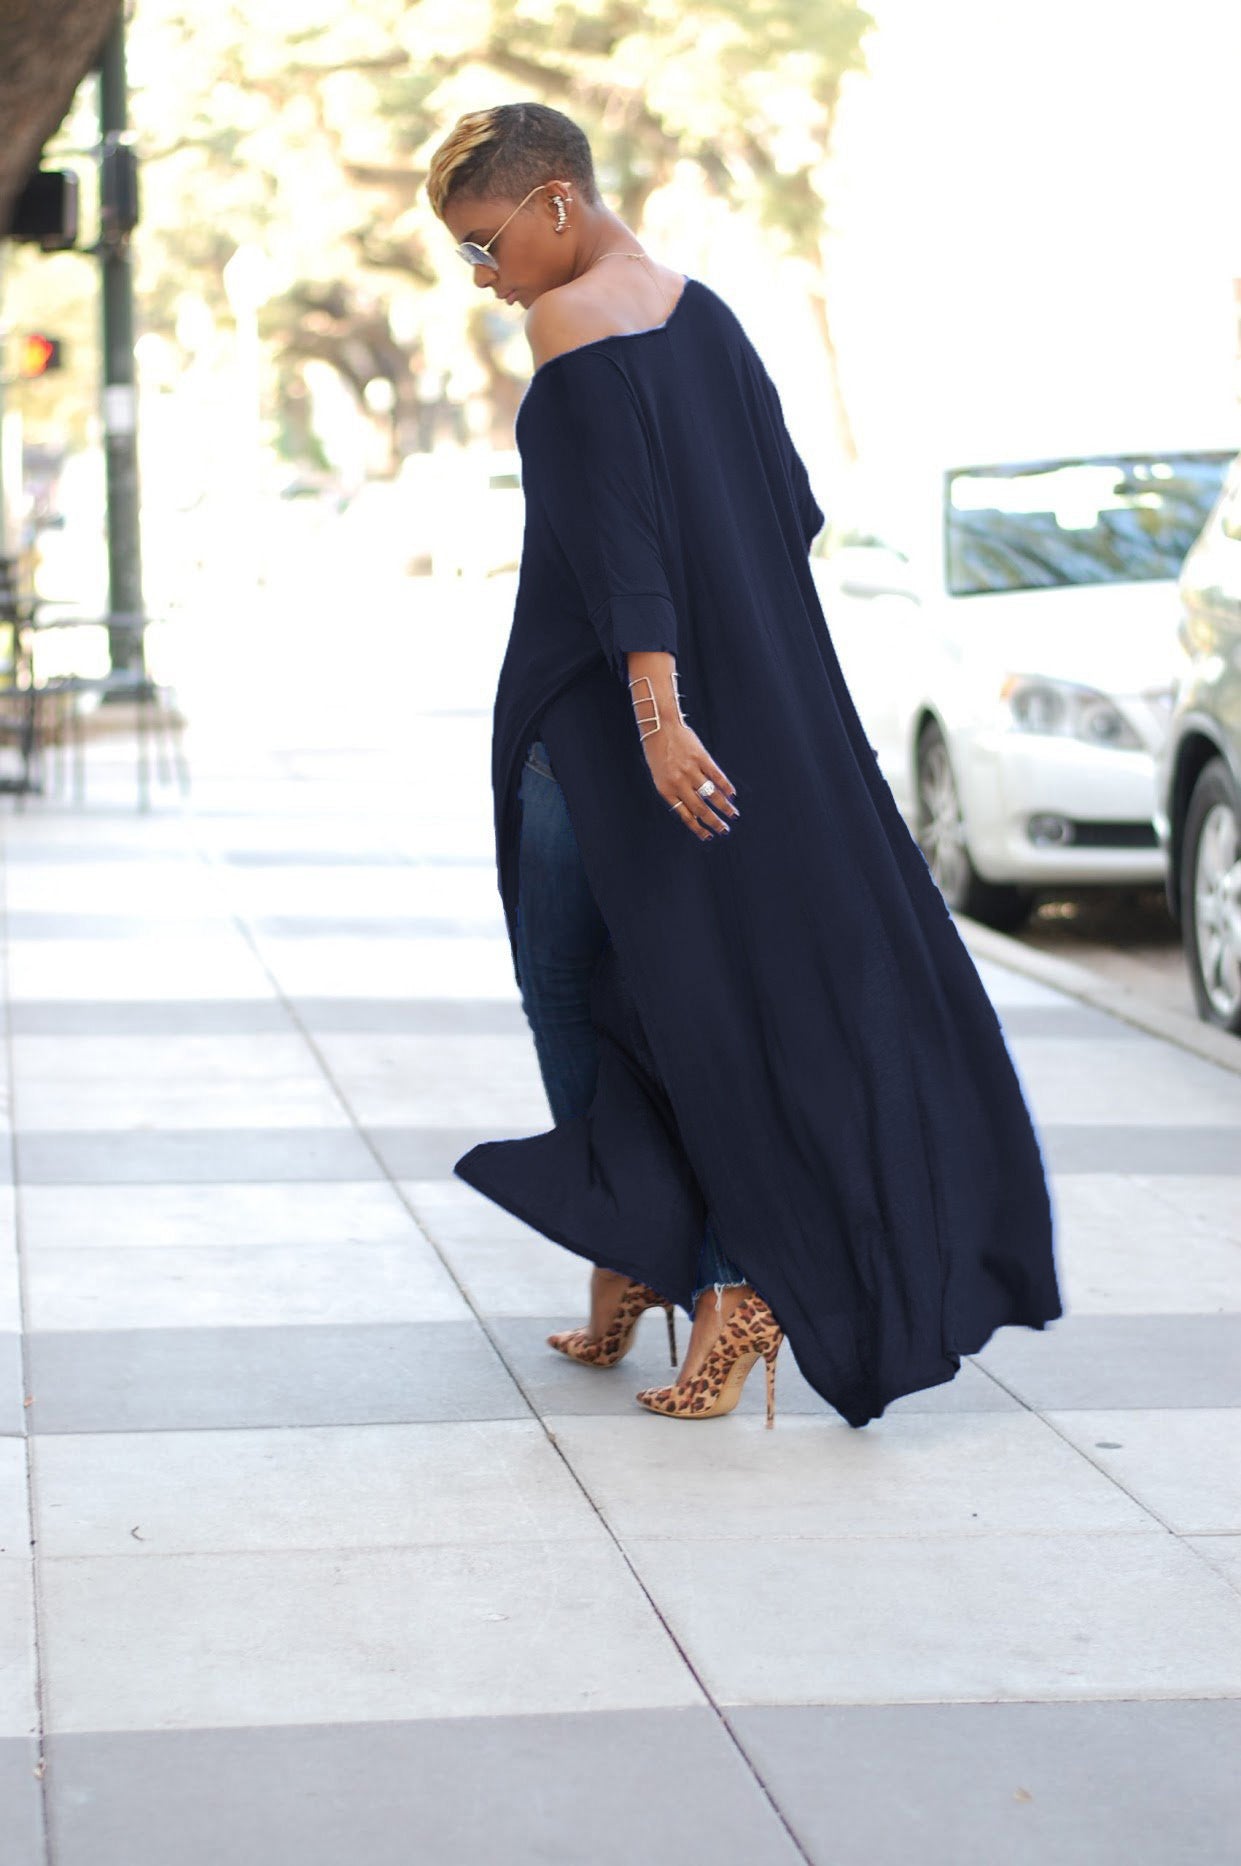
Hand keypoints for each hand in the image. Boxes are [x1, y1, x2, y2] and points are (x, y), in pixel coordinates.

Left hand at [642, 718, 739, 839]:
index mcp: (666, 790)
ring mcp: (691, 769)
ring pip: (711, 794)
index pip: (685, 815)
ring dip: (724, 807)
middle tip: (724, 830)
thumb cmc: (658, 754)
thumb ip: (674, 793)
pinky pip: (716, 776)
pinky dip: (726, 787)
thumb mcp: (660, 776)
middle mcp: (679, 782)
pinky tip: (732, 795)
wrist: (659, 726)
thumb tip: (694, 812)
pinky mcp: (701, 757)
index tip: (708, 835)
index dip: (698, 828)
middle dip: (714, 822)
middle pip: (700, 809)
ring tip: (733, 815)